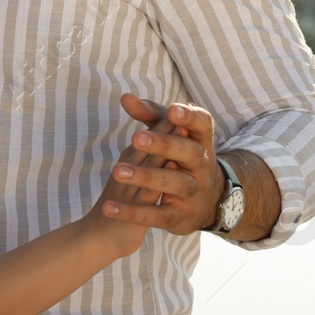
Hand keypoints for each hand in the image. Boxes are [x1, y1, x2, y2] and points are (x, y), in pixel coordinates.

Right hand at [86, 108, 176, 257]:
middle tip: (177, 111)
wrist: (98, 236)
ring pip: (146, 168)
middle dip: (162, 131)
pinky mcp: (132, 213)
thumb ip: (144, 157)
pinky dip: (160, 177)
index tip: (179, 107)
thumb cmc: (118, 204)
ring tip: (175, 135)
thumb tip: (160, 137)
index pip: (146, 140)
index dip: (162, 124)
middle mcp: (126, 172)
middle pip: (146, 149)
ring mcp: (128, 191)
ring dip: (160, 150)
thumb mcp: (129, 177)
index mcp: (128, 162)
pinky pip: (147, 195)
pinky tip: (170, 168)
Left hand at [101, 94, 225, 234]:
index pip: (203, 124)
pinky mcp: (180, 217)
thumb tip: (125, 97)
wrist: (205, 204)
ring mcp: (193, 192)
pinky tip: (109, 207)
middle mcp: (202, 166)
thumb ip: (150, 116)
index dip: (190, 117)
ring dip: (146, 177)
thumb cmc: (179, 159)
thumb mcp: (170, 136)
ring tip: (118, 170)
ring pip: (175, 183)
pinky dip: (133, 212)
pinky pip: (157, 215)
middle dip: (164, 145)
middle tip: (136, 137)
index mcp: (200, 142)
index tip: (172, 110)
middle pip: (188, 153)